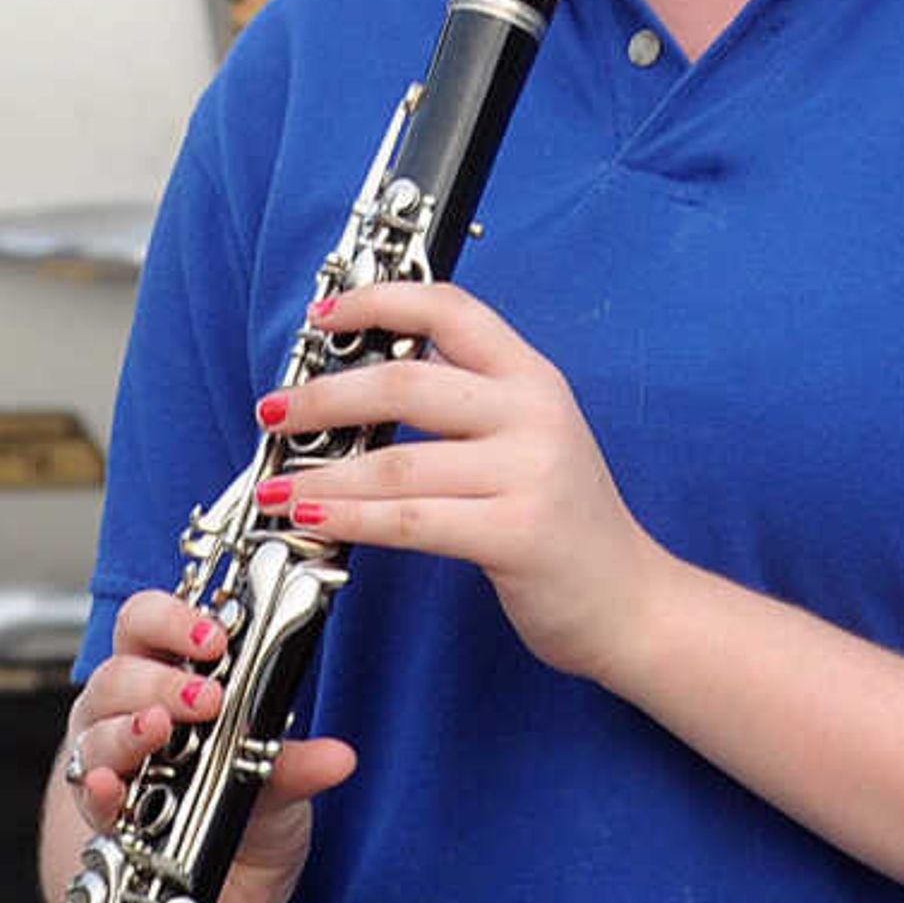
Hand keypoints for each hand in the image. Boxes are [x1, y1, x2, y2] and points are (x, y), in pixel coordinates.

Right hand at [57, 588, 356, 902]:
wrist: (228, 883)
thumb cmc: (245, 808)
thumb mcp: (279, 779)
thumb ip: (297, 765)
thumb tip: (338, 757)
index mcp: (169, 677)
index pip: (147, 625)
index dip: (171, 620)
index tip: (214, 637)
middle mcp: (128, 712)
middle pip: (117, 674)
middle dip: (160, 681)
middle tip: (206, 697)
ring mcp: (110, 762)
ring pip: (98, 731)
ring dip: (129, 729)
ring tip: (161, 730)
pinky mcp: (103, 816)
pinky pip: (89, 795)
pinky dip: (98, 788)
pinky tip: (111, 784)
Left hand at [261, 282, 672, 682]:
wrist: (630, 600)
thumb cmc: (563, 521)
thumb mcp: (530, 438)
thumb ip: (468, 404)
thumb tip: (366, 386)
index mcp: (533, 377)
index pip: (452, 308)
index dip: (380, 302)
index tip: (323, 317)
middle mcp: (534, 413)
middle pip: (408, 381)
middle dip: (325, 397)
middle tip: (273, 410)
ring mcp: (528, 472)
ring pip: (396, 462)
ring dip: (319, 473)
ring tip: (273, 487)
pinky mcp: (515, 533)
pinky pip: (409, 521)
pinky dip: (348, 518)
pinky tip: (310, 520)